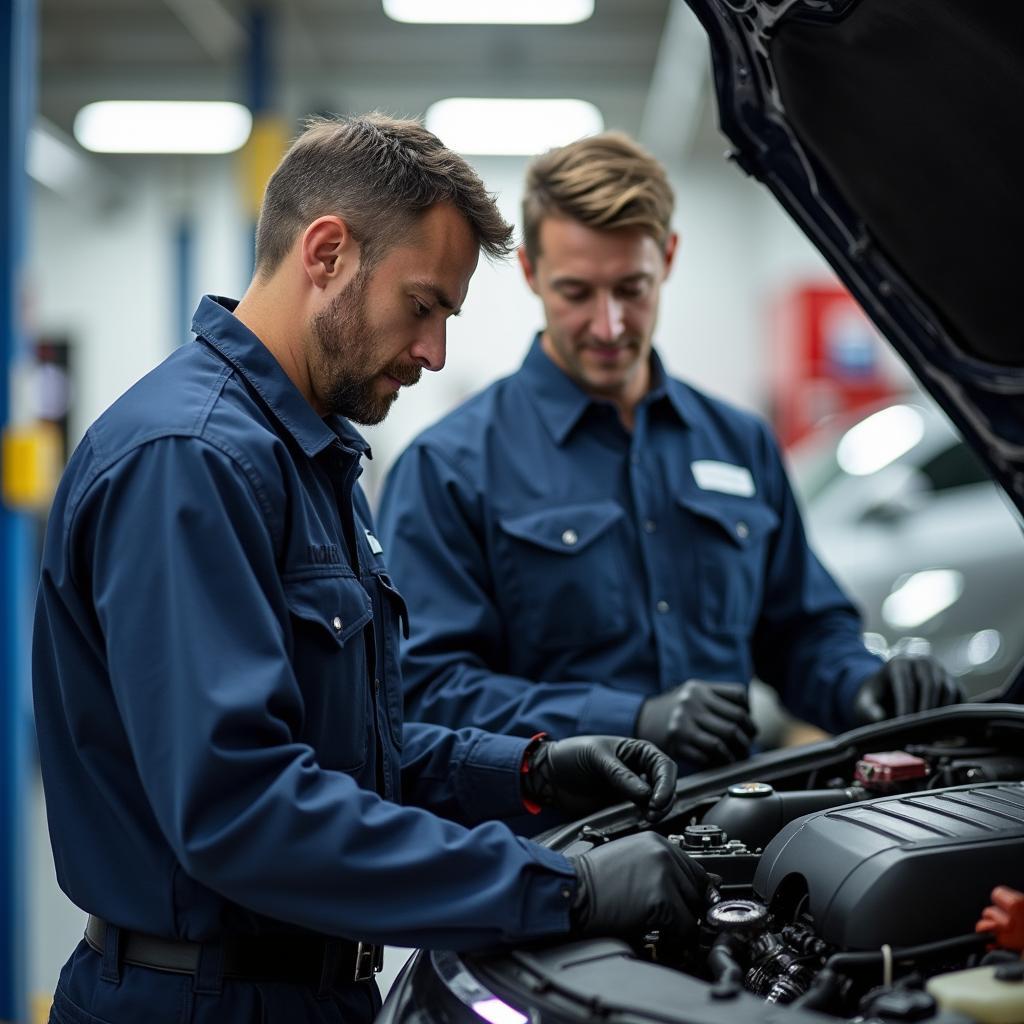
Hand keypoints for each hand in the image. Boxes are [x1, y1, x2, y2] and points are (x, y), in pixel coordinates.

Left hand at [522, 736, 676, 822]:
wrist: (550, 776)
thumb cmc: (571, 756)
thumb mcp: (596, 758)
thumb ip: (620, 775)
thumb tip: (647, 795)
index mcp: (637, 751)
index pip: (664, 766)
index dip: (666, 783)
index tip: (657, 801)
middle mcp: (640, 769)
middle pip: (666, 785)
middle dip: (664, 800)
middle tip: (652, 814)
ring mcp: (633, 788)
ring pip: (658, 801)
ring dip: (657, 811)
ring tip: (647, 819)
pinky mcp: (624, 805)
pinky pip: (643, 812)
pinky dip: (646, 817)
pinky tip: (640, 821)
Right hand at [568, 832, 712, 943]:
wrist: (571, 890)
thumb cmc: (592, 879)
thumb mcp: (629, 860)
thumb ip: (659, 867)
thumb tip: (690, 885)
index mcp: (656, 842)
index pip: (695, 870)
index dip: (692, 894)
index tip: (688, 908)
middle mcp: (664, 854)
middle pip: (698, 890)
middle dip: (687, 910)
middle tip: (670, 923)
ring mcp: (664, 876)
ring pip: (694, 911)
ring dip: (681, 925)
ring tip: (661, 930)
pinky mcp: (661, 901)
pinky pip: (685, 928)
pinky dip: (675, 939)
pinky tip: (658, 937)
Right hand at [635, 681, 756, 766]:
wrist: (642, 719)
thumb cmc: (676, 709)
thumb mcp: (693, 692)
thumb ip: (719, 698)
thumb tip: (750, 720)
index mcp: (699, 688)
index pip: (739, 698)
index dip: (749, 717)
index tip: (750, 730)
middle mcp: (691, 703)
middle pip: (735, 722)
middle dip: (746, 740)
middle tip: (746, 748)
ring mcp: (682, 723)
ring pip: (723, 743)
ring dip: (736, 755)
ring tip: (737, 759)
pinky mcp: (677, 744)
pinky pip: (707, 757)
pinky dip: (718, 763)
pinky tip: (720, 764)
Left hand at [853, 655, 962, 724]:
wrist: (891, 691)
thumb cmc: (878, 697)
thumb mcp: (865, 702)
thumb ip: (868, 710)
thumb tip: (880, 719)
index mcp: (899, 663)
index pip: (906, 684)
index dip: (906, 705)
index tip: (904, 724)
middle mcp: (922, 662)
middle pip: (930, 685)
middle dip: (927, 710)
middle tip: (923, 731)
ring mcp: (940, 671)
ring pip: (947, 690)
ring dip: (942, 713)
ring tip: (934, 733)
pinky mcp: (954, 682)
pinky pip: (960, 697)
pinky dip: (955, 714)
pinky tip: (947, 730)